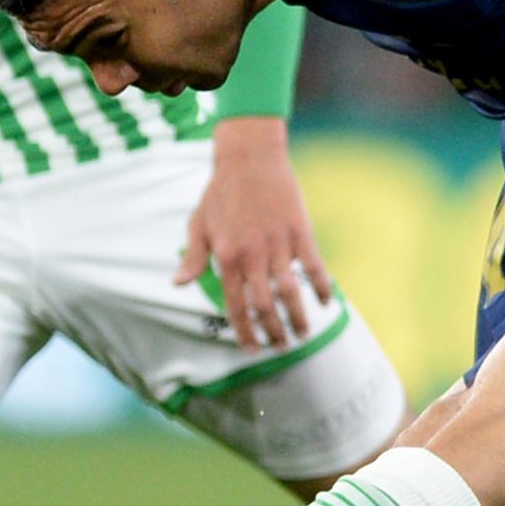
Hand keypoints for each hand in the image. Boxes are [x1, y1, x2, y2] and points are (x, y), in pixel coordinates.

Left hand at [181, 116, 333, 351]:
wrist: (249, 157)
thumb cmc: (220, 190)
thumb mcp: (198, 223)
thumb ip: (192, 257)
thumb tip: (178, 284)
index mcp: (226, 258)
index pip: (235, 307)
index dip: (243, 332)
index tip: (251, 349)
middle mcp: (252, 256)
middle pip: (264, 307)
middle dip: (272, 333)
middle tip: (280, 347)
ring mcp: (278, 245)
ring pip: (289, 293)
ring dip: (297, 318)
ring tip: (302, 334)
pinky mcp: (299, 232)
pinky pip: (313, 267)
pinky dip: (321, 287)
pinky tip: (326, 302)